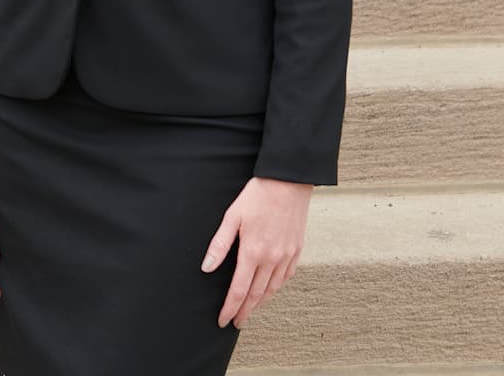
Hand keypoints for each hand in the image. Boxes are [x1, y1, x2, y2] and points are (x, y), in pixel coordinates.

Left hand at [202, 176, 310, 327]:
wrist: (289, 181)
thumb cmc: (258, 195)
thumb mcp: (232, 216)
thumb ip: (219, 245)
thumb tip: (206, 268)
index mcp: (253, 252)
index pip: (239, 290)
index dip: (230, 308)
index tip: (222, 320)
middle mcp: (272, 259)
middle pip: (256, 295)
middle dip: (245, 311)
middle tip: (236, 323)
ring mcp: (287, 256)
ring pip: (272, 289)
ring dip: (260, 303)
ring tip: (250, 311)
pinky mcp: (297, 250)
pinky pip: (286, 277)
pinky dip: (276, 288)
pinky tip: (270, 290)